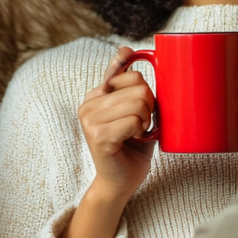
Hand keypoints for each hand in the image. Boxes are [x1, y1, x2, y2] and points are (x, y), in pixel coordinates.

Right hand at [77, 46, 155, 199]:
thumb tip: (141, 55)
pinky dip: (141, 132)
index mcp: (96, 94)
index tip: (138, 85)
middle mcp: (88, 103)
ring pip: (139, 102)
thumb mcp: (135, 113)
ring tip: (135, 133)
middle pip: (139, 84)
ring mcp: (90, 119)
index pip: (121, 66)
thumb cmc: (132, 147)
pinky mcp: (98, 136)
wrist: (121, 182)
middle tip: (140, 125)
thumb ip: (135, 89)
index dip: (140, 80)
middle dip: (149, 107)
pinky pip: (134, 121)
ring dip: (146, 121)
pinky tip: (131, 140)